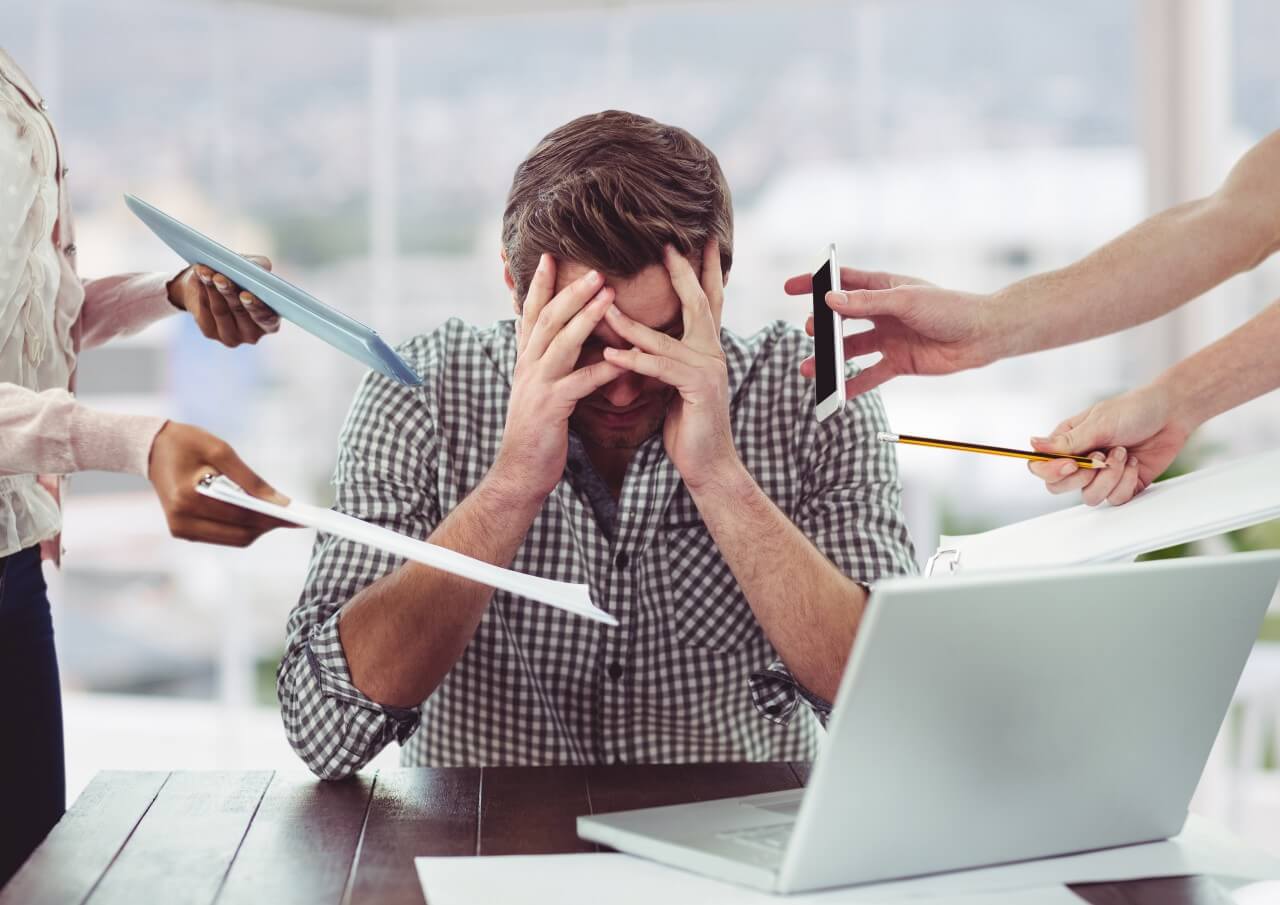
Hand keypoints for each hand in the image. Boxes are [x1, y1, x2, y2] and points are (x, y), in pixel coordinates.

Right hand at [147, 422, 296, 545]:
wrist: (151, 449)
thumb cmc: (187, 443)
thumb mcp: (221, 451)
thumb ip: (251, 480)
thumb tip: (281, 503)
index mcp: (188, 498)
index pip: (241, 516)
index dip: (272, 518)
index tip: (298, 517)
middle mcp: (182, 520)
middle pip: (240, 534)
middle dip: (269, 525)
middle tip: (294, 516)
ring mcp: (180, 529)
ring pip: (234, 539)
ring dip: (258, 528)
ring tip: (279, 514)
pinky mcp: (183, 532)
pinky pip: (223, 536)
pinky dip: (242, 527)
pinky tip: (257, 513)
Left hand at [168, 256, 280, 346]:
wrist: (212, 284)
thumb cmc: (240, 277)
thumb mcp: (253, 268)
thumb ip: (261, 267)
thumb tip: (259, 267)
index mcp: (270, 322)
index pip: (267, 319)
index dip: (257, 307)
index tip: (245, 294)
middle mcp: (253, 334)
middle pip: (240, 312)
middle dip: (229, 293)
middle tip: (219, 278)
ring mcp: (231, 336)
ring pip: (220, 310)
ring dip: (212, 289)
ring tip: (206, 272)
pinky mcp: (210, 332)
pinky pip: (205, 310)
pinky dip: (202, 290)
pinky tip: (201, 277)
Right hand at [491, 255, 623, 501]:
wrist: (520, 471)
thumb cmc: (537, 431)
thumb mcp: (539, 390)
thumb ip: (549, 364)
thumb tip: (564, 341)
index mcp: (525, 360)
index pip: (531, 314)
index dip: (540, 285)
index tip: (551, 256)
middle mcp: (527, 367)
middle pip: (548, 319)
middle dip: (570, 291)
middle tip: (595, 268)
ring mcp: (537, 386)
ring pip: (561, 343)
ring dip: (585, 317)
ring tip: (609, 295)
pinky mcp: (551, 408)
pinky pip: (580, 383)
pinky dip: (603, 369)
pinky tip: (624, 359)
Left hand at [603, 240, 737, 491]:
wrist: (708, 464)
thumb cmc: (688, 425)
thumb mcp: (675, 384)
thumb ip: (666, 358)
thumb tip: (643, 339)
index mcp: (707, 348)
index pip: (707, 300)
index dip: (704, 270)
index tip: (699, 240)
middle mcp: (713, 353)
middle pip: (698, 302)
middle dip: (683, 272)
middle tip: (667, 244)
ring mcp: (708, 369)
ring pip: (665, 337)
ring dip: (631, 323)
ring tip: (604, 305)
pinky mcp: (697, 389)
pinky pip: (660, 368)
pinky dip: (633, 361)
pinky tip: (610, 355)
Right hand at [784, 267, 993, 397]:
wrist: (982, 336)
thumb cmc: (949, 308)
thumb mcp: (905, 300)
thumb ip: (866, 302)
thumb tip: (830, 301)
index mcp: (884, 288)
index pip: (842, 282)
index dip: (816, 283)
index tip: (791, 288)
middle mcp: (883, 312)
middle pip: (842, 319)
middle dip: (822, 326)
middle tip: (810, 331)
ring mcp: (889, 338)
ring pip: (851, 349)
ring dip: (830, 359)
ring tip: (810, 368)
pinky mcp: (898, 362)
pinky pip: (870, 375)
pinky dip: (853, 385)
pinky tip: (836, 393)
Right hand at [1025, 383, 1194, 505]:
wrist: (1172, 414)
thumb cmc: (1134, 410)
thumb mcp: (1099, 422)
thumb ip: (1067, 441)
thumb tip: (1033, 445)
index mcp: (1066, 442)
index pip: (1040, 466)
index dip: (1051, 471)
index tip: (1072, 464)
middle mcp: (1080, 461)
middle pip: (1058, 487)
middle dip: (1083, 477)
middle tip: (1100, 458)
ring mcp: (1100, 476)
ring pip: (1089, 496)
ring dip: (1109, 477)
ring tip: (1122, 454)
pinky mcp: (1122, 485)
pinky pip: (1115, 499)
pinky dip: (1126, 482)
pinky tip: (1133, 462)